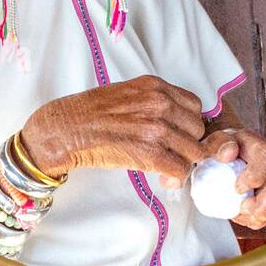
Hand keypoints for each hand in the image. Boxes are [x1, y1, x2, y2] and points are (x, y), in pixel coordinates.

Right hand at [19, 75, 212, 186]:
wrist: (67, 128)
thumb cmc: (91, 113)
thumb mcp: (128, 94)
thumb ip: (154, 102)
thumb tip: (174, 121)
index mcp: (156, 87)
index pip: (195, 106)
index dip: (189, 124)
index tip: (179, 135)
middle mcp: (160, 103)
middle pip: (198, 129)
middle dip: (188, 144)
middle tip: (173, 154)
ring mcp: (157, 128)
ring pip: (194, 151)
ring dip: (184, 163)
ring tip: (168, 169)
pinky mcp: (150, 153)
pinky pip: (180, 169)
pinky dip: (175, 177)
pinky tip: (163, 178)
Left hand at [199, 128, 265, 228]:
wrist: (224, 161)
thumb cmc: (220, 151)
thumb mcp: (214, 143)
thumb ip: (218, 143)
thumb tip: (227, 154)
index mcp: (261, 147)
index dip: (255, 175)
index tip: (237, 188)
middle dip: (263, 205)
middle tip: (242, 208)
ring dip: (258, 216)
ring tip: (238, 213)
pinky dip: (255, 220)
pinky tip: (241, 214)